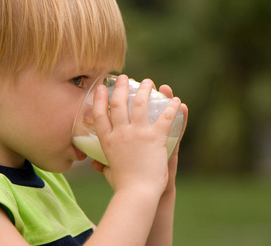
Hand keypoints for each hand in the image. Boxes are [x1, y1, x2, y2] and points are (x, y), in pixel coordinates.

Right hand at [91, 75, 182, 194]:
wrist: (138, 192)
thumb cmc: (123, 186)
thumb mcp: (109, 173)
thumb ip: (102, 166)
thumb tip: (94, 163)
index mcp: (107, 141)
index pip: (99, 114)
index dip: (99, 98)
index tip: (100, 87)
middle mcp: (121, 133)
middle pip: (119, 104)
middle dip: (121, 87)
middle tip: (124, 77)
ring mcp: (138, 134)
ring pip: (140, 104)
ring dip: (145, 90)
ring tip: (148, 82)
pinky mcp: (155, 138)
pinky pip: (165, 118)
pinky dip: (172, 108)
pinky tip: (176, 100)